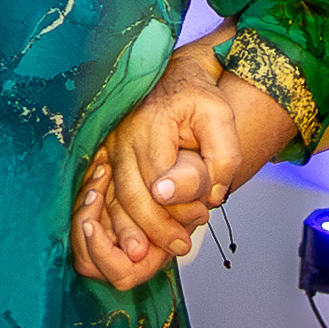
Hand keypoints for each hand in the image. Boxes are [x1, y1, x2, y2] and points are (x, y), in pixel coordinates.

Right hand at [72, 53, 291, 286]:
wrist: (172, 75)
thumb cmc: (199, 95)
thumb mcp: (221, 116)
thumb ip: (223, 155)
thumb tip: (212, 196)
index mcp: (150, 126)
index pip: (159, 182)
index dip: (178, 208)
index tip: (201, 217)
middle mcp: (121, 138)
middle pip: (131, 196)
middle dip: (155, 228)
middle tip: (181, 245)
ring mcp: (109, 148)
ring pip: (113, 200)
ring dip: (133, 229)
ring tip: (154, 252)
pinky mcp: (105, 157)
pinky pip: (105, 195)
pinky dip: (118, 219)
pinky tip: (135, 235)